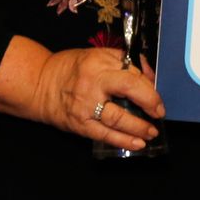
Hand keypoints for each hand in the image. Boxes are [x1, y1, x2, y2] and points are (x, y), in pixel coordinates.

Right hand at [3, 41, 164, 151]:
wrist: (39, 85)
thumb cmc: (71, 69)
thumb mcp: (95, 56)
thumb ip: (122, 62)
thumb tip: (149, 75)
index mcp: (98, 62)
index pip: (131, 71)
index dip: (149, 84)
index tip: (157, 93)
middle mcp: (92, 82)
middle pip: (129, 88)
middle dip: (150, 101)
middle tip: (160, 111)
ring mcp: (85, 105)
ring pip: (119, 116)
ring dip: (140, 126)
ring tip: (152, 132)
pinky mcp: (80, 124)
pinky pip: (105, 134)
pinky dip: (124, 140)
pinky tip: (138, 143)